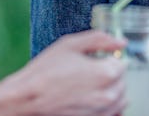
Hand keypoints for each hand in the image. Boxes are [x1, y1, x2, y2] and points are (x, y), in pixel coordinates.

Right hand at [3, 30, 126, 115]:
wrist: (26, 99)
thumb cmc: (45, 71)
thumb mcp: (71, 44)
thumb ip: (101, 39)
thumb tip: (121, 42)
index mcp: (106, 73)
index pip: (122, 62)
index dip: (108, 57)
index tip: (96, 58)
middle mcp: (109, 96)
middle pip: (122, 80)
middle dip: (109, 73)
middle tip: (88, 70)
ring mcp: (102, 112)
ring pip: (120, 98)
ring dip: (109, 89)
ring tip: (86, 84)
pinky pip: (113, 113)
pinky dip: (106, 104)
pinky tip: (90, 97)